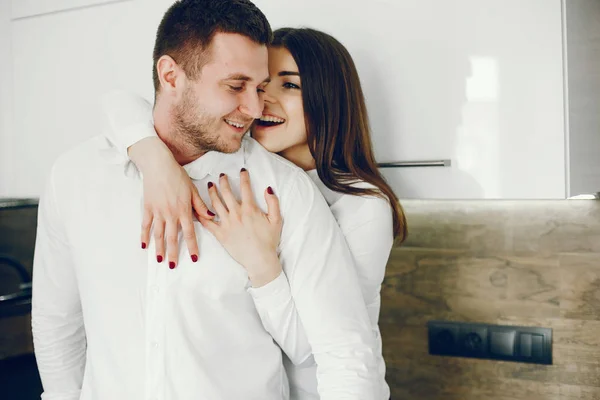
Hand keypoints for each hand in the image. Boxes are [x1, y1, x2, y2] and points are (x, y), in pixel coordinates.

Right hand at [129, 137, 214, 267]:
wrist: (158, 165)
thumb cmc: (177, 176)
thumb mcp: (192, 189)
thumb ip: (200, 205)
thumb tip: (211, 217)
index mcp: (184, 210)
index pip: (190, 232)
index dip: (192, 246)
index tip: (193, 258)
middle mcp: (170, 213)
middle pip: (172, 237)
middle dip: (173, 253)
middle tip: (173, 266)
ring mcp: (157, 212)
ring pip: (158, 234)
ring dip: (159, 248)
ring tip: (160, 260)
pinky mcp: (147, 208)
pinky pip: (145, 225)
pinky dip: (144, 235)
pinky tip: (144, 246)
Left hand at [201, 168, 281, 286]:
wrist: (259, 260)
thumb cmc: (269, 241)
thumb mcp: (276, 220)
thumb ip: (273, 203)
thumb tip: (268, 189)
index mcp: (250, 209)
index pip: (245, 188)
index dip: (244, 177)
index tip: (242, 170)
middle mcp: (236, 213)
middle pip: (227, 192)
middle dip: (224, 181)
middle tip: (222, 175)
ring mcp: (226, 223)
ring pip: (216, 204)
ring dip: (212, 192)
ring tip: (210, 185)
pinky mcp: (220, 234)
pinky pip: (208, 223)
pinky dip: (202, 214)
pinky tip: (198, 207)